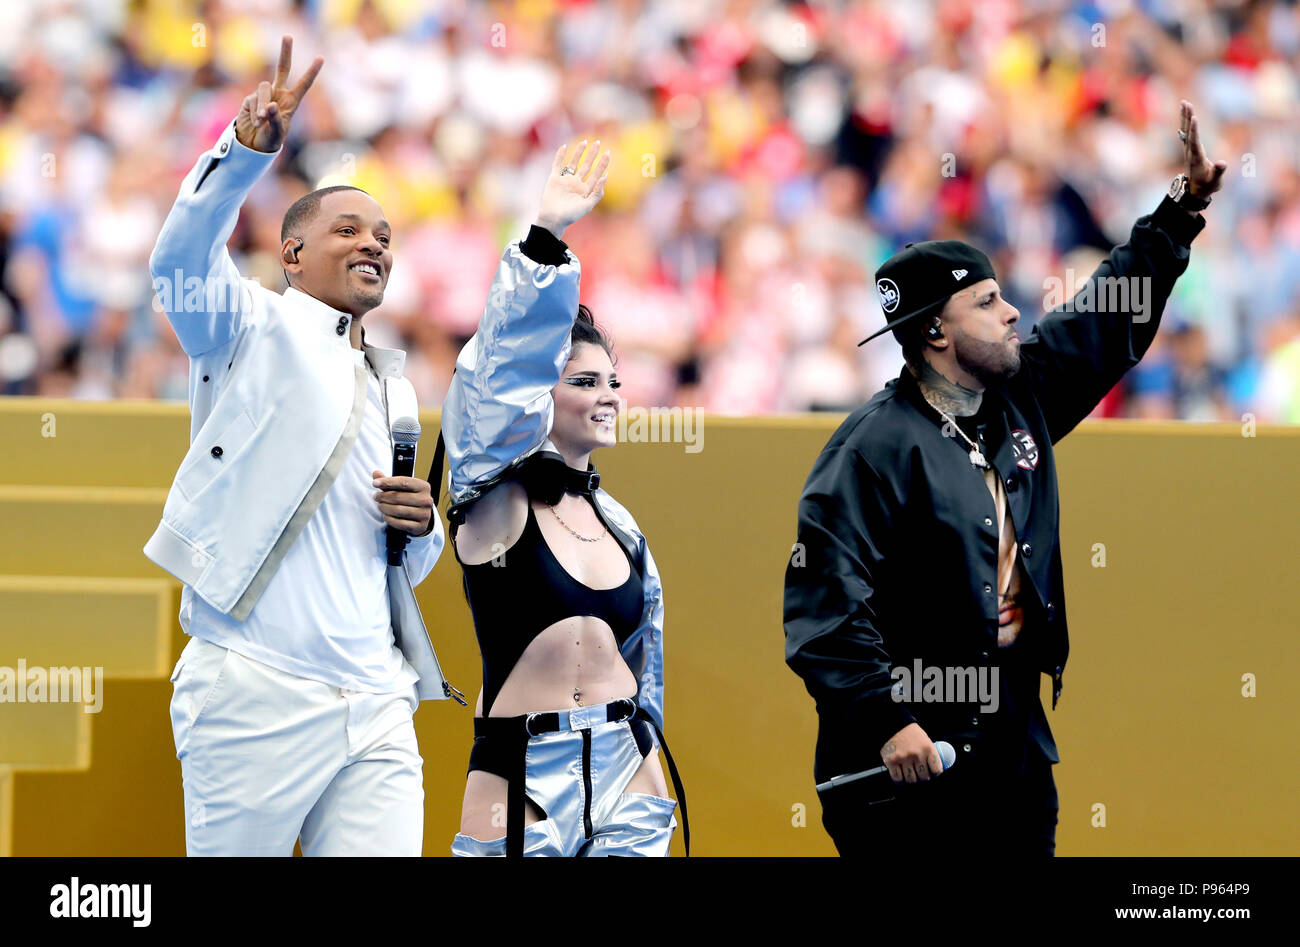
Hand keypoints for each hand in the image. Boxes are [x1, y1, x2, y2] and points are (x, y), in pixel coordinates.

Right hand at [234, 35, 322, 153]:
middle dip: (285, 52)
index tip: (321, 57)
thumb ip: (275, 120)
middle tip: (288, 36)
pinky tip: (256, 123)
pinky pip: (252, 100)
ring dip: (262, 104)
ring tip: (262, 121)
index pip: (303, 85)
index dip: (312, 72)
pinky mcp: (249, 98)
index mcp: (291, 102)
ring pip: (264, 88)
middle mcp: (278, 94)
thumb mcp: (277, 134)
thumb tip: (270, 105)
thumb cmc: (270, 140)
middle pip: (282, 69)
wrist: (253, 145)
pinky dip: (255, 112)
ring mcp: (263, 95)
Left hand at [372, 470, 433, 535]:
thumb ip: (388, 481)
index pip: (403, 482)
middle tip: (376, 497)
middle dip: (383, 496)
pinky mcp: (420, 526)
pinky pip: (400, 523)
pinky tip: (385, 516)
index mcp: (423, 487)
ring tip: (380, 506)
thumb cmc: (409, 499)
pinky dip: (389, 519)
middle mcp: (426, 500)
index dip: (388, 482)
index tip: (375, 483)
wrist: (421, 517)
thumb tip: (376, 473)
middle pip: (398, 497)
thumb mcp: (402, 488)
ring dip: (385, 508)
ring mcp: (424, 514)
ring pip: (398, 510)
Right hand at [534, 139, 610, 237]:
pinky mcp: (554, 179)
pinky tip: (564, 146)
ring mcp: (565, 180)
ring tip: (584, 142)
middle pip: (586, 166)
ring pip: (573, 163)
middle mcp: (576, 184)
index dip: (602, 164)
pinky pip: (557, 164)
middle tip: (598, 143)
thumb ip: (597, 193)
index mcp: (585, 190)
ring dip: (578, 152)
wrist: (553, 219)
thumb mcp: (587, 206)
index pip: (596, 174)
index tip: (608, 153)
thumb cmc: (571, 216)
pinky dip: (560, 155)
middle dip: (592, 155)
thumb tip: (605, 176)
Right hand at [880, 723, 944, 783]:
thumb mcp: (925, 740)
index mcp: (928, 748)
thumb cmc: (911, 734)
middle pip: (923, 777)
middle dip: (922, 777)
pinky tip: (900, 775)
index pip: (936, 770)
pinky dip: (899, 779)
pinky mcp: (891, 762)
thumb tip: (935, 771)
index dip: (935, 774)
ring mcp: (903, 759)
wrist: (893, 725)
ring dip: (911, 779)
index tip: (932, 774)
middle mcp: (916, 754)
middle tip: (920, 774)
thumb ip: (930, 755)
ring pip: (911, 780)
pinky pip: (897, 778)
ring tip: (910, 774)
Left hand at [1178, 99, 1226, 198]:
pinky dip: (1186, 122)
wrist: (1195, 191)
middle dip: (1187, 118)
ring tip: (1184, 102)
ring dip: (1185, 116)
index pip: (1194, 142)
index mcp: (1197, 159)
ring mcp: (1189, 150)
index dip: (1194, 130)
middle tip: (1186, 103)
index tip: (1194, 118)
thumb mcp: (1215, 182)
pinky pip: (1187, 132)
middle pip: (1187, 133)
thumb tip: (1222, 163)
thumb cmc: (1207, 186)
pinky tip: (1186, 112)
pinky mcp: (1190, 148)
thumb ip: (1218, 171)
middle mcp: (1190, 152)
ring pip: (1185, 131)